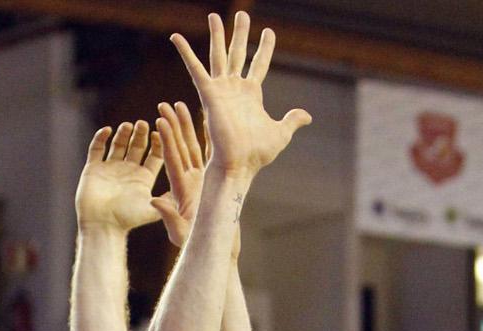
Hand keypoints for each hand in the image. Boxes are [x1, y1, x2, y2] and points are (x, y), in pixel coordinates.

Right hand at [75, 120, 164, 230]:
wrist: (101, 227)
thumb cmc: (127, 221)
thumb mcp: (152, 212)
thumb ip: (168, 201)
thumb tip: (186, 193)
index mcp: (144, 178)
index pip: (155, 156)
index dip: (158, 143)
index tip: (161, 132)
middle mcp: (128, 171)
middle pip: (137, 146)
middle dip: (141, 134)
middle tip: (144, 124)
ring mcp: (110, 168)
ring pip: (118, 144)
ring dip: (123, 134)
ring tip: (129, 125)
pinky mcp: (93, 169)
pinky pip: (96, 149)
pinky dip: (101, 138)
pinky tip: (107, 130)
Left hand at [153, 102, 241, 256]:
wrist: (217, 252)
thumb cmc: (198, 245)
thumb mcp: (180, 232)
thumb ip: (168, 216)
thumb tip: (153, 200)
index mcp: (181, 190)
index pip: (171, 159)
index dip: (166, 139)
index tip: (159, 120)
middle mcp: (189, 182)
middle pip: (179, 148)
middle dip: (172, 126)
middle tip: (164, 104)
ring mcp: (200, 181)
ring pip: (192, 149)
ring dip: (186, 128)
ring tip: (181, 106)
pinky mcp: (212, 183)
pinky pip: (207, 157)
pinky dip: (206, 140)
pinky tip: (205, 124)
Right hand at [170, 12, 310, 176]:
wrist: (240, 164)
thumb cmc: (257, 154)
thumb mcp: (281, 133)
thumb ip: (291, 120)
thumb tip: (307, 115)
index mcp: (251, 95)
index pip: (259, 65)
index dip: (264, 49)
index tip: (269, 32)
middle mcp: (235, 89)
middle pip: (237, 54)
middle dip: (239, 34)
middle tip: (242, 14)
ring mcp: (221, 90)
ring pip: (218, 55)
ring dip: (216, 35)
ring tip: (213, 16)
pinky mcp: (209, 95)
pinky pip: (195, 69)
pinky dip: (185, 53)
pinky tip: (175, 37)